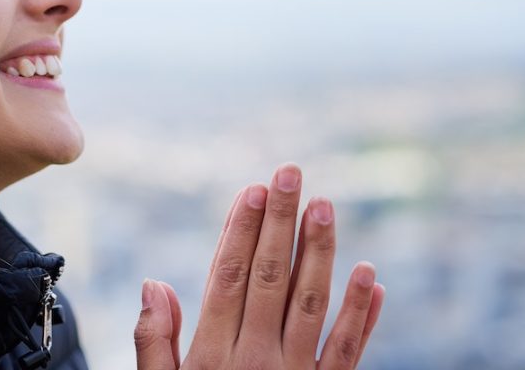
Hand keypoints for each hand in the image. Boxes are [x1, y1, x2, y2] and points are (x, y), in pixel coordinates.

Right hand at [134, 164, 383, 368]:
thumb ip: (154, 342)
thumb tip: (154, 282)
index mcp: (214, 355)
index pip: (229, 278)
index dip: (240, 231)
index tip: (252, 190)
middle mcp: (258, 359)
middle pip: (271, 278)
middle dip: (280, 222)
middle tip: (290, 174)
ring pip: (311, 304)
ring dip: (320, 253)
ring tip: (326, 206)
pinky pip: (347, 352)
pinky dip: (361, 314)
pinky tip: (371, 275)